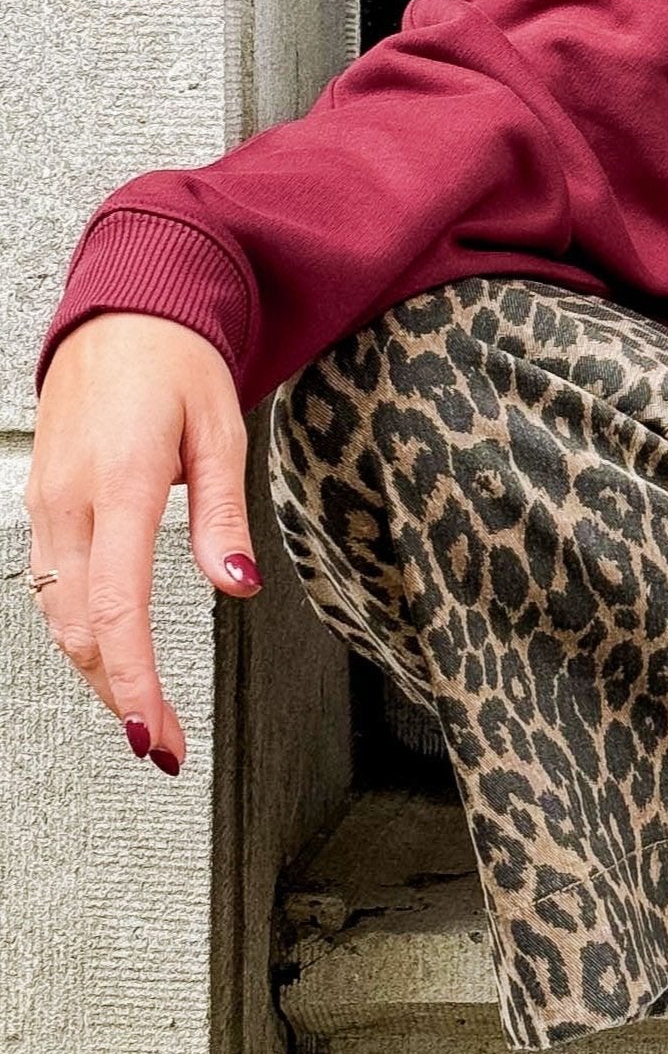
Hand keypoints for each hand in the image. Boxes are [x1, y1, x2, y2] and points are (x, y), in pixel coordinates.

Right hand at [24, 313, 261, 773]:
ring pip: (58, 614)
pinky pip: (51, 584)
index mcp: (119, 481)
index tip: (150, 732)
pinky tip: (109, 655)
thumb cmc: (175, 360)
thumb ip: (221, 513)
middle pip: (81, 626)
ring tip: (143, 715)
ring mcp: (47, 502)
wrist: (123, 310)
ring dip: (97, 671)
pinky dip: (79, 631)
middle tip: (161, 744)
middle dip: (118, 694)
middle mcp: (70, 499)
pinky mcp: (44, 502)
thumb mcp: (220, 427)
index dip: (132, 678)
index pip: (118, 604)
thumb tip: (236, 583)